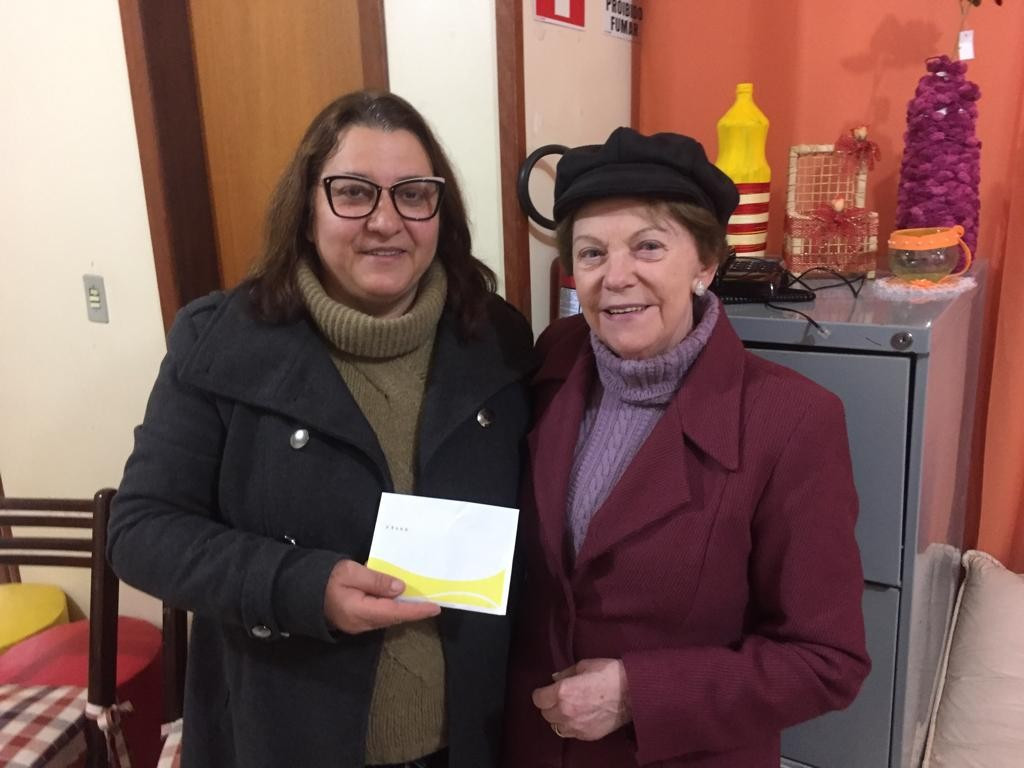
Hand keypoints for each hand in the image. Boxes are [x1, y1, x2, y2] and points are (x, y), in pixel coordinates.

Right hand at [323, 559, 439, 633]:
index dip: (416, 611)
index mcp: (360, 611)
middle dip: (413, 612)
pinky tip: (398, 602)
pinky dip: (391, 610)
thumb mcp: (351, 571)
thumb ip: (376, 580)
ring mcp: (356, 625)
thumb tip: (399, 589)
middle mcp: (360, 623)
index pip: (395, 612)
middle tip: (432, 604)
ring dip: (403, 611)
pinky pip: (378, 617)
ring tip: (420, 602)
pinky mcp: (353, 622)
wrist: (298, 590)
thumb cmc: (324, 578)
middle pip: (392, 618)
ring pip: (386, 619)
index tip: (435, 608)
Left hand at [531, 658, 631, 740]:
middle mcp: (567, 711)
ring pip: (557, 726)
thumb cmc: (609, 674)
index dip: (541, 693)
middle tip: (558, 698)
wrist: (632, 691)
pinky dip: (571, 726)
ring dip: (559, 718)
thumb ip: (566, 674)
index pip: (539, 699)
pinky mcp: (588, 735)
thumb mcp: (584, 665)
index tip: (545, 691)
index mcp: (563, 692)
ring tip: (569, 709)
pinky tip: (580, 717)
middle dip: (549, 705)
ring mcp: (577, 726)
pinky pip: (571, 733)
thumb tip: (554, 678)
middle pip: (545, 714)